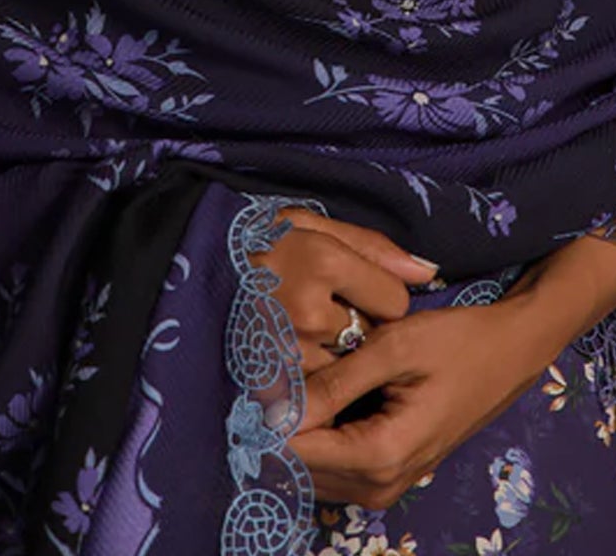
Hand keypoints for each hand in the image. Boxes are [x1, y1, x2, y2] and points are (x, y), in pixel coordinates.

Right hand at [249, 207, 439, 376]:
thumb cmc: (256, 241)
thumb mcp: (311, 224)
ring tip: (296, 330)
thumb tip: (428, 272)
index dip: (377, 295)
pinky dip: (307, 378)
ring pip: (344, 368)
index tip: (349, 287)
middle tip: (316, 308)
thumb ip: (372, 247)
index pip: (394, 300)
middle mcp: (308, 310)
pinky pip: (314, 391)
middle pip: (370, 338)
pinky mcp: (267, 383)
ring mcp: (285, 352)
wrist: (188, 267)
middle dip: (354, 327)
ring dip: (330, 355)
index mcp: (322, 261)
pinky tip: (286, 355)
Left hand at [289, 290, 555, 509]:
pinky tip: (317, 396)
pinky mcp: (388, 473)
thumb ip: (337, 382)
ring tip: (295, 380)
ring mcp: (386, 484)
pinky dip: (318, 437)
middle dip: (281, 425)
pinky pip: (334, 467)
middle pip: (302, 468)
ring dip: (298, 432)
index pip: (299, 453)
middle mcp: (381, 484)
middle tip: (274, 374)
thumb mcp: (394, 348)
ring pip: (314, 471)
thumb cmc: (456, 342)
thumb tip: (280, 411)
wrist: (509, 352)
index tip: (259, 378)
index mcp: (383, 454)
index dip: (272, 418)